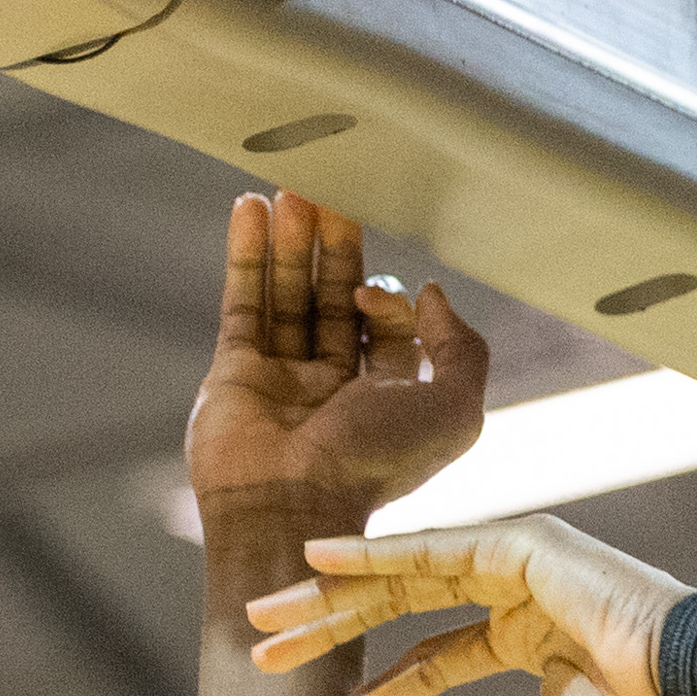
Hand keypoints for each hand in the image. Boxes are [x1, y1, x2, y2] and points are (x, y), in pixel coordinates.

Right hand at [187, 192, 487, 538]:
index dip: (388, 297)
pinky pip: (242, 304)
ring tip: (292, 187)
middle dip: (335, 248)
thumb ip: (463, 349)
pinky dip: (247, 256)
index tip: (378, 289)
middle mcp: (332, 386)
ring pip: (288, 294)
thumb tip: (431, 294)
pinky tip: (250, 208)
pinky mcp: (233, 372)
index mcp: (385, 399)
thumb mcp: (456, 412)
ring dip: (292, 241)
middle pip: (334, 298)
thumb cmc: (374, 468)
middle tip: (332, 192)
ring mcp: (280, 378)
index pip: (387, 325)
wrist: (289, 508)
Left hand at [246, 516, 696, 695]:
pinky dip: (373, 553)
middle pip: (396, 610)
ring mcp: (516, 563)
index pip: (424, 664)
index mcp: (522, 637)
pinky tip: (319, 559)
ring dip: (331, 593)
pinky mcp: (522, 545)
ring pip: (401, 578)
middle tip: (259, 644)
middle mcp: (511, 593)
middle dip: (328, 626)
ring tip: (265, 612)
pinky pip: (431, 551)